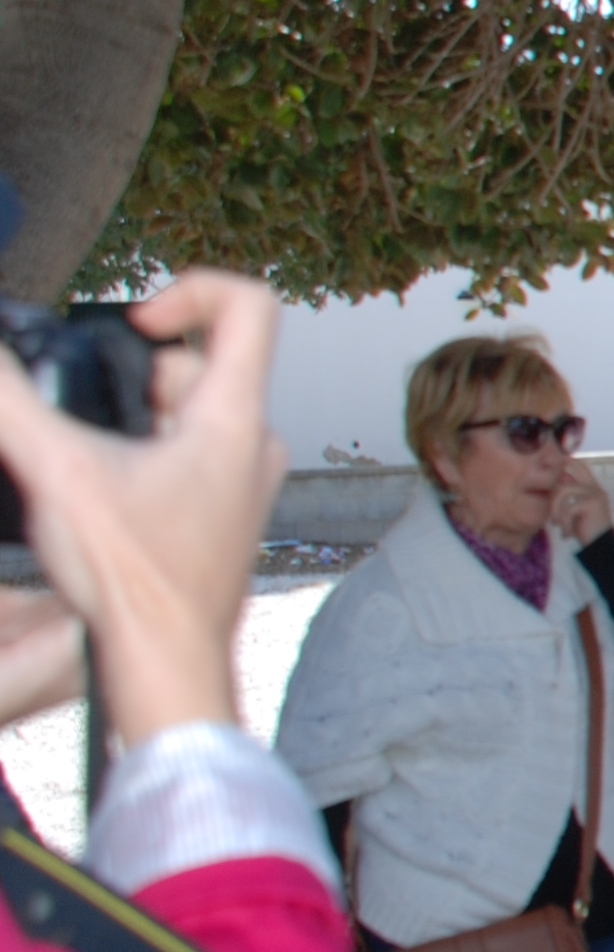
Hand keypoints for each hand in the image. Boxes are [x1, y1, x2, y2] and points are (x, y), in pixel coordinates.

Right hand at [0, 273, 285, 740]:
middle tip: (93, 415)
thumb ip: (12, 403)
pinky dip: (144, 453)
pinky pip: (188, 455)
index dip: (191, 290)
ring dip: (134, 417)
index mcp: (233, 419)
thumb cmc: (137, 581)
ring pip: (191, 412)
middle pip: (203, 363)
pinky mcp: (222, 512)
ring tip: (91, 457)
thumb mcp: (56, 472)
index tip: (137, 322)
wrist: (165, 661)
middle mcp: (252, 443)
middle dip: (135, 375)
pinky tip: (101, 487)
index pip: (251, 308)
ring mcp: (243, 481)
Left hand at [550, 466, 613, 543]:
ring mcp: (595, 493)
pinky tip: (566, 534)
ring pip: (563, 490)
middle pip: (572, 468)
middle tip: (548, 495)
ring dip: (554, 509)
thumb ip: (566, 497)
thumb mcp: (574, 511)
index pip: (580, 466)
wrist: (602, 549)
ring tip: (556, 524)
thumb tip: (552, 483)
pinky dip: (563, 523)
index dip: (566, 462)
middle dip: (557, 477)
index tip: (550, 470)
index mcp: (592, 488)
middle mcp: (595, 487)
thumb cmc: (586, 531)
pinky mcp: (592, 503)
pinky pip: (567, 508)